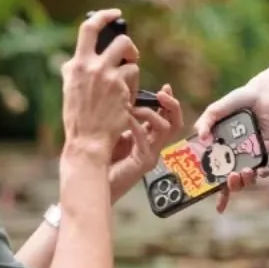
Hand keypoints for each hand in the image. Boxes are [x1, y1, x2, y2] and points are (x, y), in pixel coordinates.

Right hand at [61, 8, 137, 157]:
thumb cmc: (78, 118)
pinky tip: (125, 100)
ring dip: (132, 70)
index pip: (88, 28)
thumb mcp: (69, 89)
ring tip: (126, 86)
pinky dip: (132, 87)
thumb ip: (75, 71)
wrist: (87, 141)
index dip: (104, 16)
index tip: (115, 15)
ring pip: (131, 60)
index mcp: (76, 65)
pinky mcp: (122, 89)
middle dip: (129, 47)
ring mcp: (108, 77)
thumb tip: (78, 58)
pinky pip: (133, 79)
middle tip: (130, 56)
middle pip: (120, 41)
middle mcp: (91, 67)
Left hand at [108, 86, 183, 202]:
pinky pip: (145, 139)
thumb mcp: (116, 130)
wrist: (94, 179)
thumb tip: (125, 95)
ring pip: (165, 129)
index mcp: (149, 138)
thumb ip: (124, 116)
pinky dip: (136, 126)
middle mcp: (153, 146)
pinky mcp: (143, 163)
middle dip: (171, 106)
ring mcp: (150, 155)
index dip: (168, 103)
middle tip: (163, 93)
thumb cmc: (101, 155)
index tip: (164, 88)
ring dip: (150, 114)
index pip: (168, 118)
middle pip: (175, 124)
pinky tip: (125, 119)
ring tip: (133, 108)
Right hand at [194, 72, 268, 214]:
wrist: (261, 93)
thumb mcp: (215, 110)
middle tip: (231, 176)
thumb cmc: (236, 101)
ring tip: (245, 172)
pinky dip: (262, 172)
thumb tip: (202, 138)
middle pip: (231, 181)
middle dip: (231, 186)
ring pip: (248, 179)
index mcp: (220, 150)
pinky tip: (259, 170)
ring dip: (245, 181)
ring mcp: (250, 155)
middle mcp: (234, 156)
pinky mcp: (266, 152)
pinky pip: (265, 168)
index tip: (217, 207)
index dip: (215, 192)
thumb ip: (205, 122)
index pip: (215, 175)